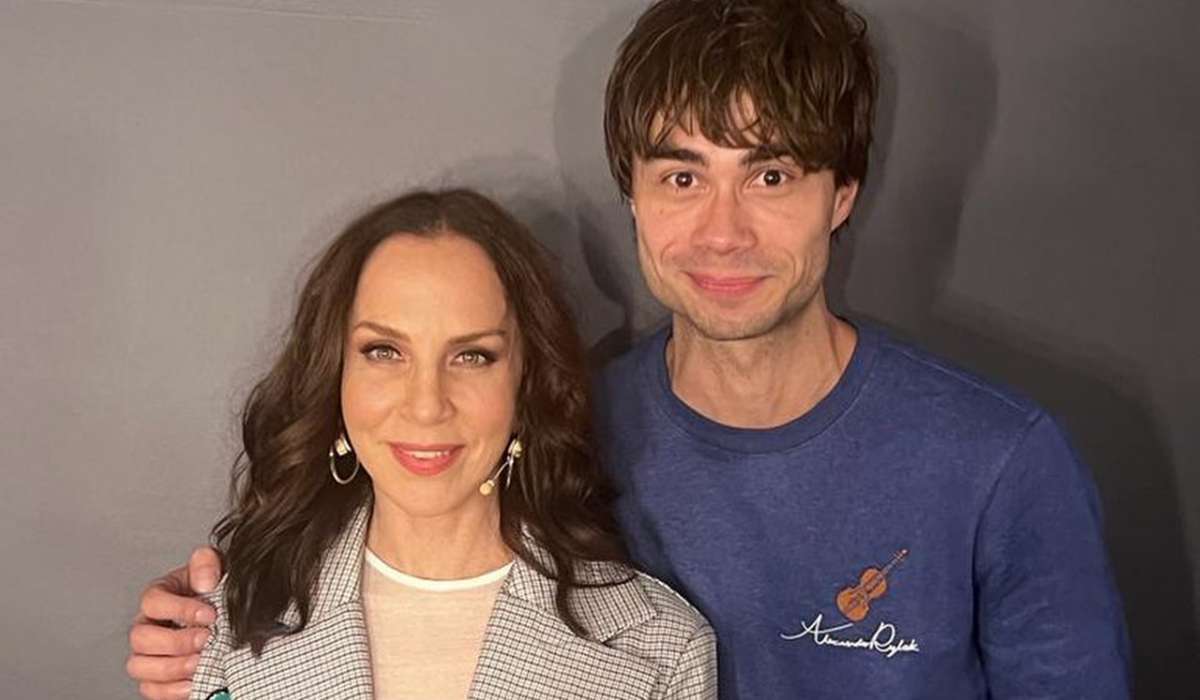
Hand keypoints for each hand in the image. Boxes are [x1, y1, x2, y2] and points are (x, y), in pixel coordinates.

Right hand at [126, 547, 221, 699]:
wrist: (223, 616)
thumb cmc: (213, 592)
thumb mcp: (213, 569)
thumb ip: (207, 564)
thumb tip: (205, 581)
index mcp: (158, 597)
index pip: (153, 602)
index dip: (180, 609)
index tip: (209, 615)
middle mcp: (147, 626)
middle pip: (141, 638)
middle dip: (176, 642)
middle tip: (205, 640)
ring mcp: (148, 653)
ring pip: (139, 666)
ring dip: (172, 668)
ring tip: (200, 663)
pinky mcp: (157, 677)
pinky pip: (150, 689)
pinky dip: (171, 690)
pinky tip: (193, 683)